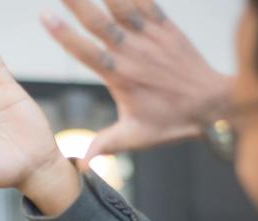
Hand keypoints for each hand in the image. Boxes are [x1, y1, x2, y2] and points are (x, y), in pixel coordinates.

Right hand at [42, 0, 232, 160]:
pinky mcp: (165, 26)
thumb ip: (105, 145)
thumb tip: (80, 166)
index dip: (64, 34)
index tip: (45, 16)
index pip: (87, 52)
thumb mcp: (136, 137)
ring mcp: (150, 36)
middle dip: (77, 2)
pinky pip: (146, 1)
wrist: (212, 103)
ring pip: (121, 6)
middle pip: (99, 22)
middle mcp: (133, 52)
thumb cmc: (173, 122)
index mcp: (121, 76)